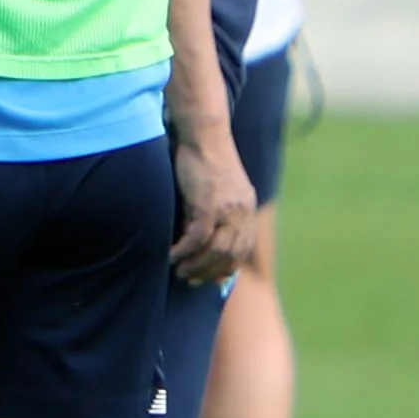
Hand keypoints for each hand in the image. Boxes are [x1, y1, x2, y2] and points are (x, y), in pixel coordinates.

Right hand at [169, 119, 255, 286]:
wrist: (204, 137)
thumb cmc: (204, 158)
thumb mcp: (218, 187)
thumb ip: (217, 208)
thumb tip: (204, 232)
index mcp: (247, 208)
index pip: (243, 248)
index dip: (228, 267)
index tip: (212, 279)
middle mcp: (242, 212)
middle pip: (231, 255)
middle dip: (211, 272)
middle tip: (192, 280)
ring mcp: (227, 210)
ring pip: (215, 251)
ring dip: (196, 266)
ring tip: (180, 271)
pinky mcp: (208, 206)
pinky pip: (197, 239)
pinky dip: (184, 251)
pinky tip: (171, 256)